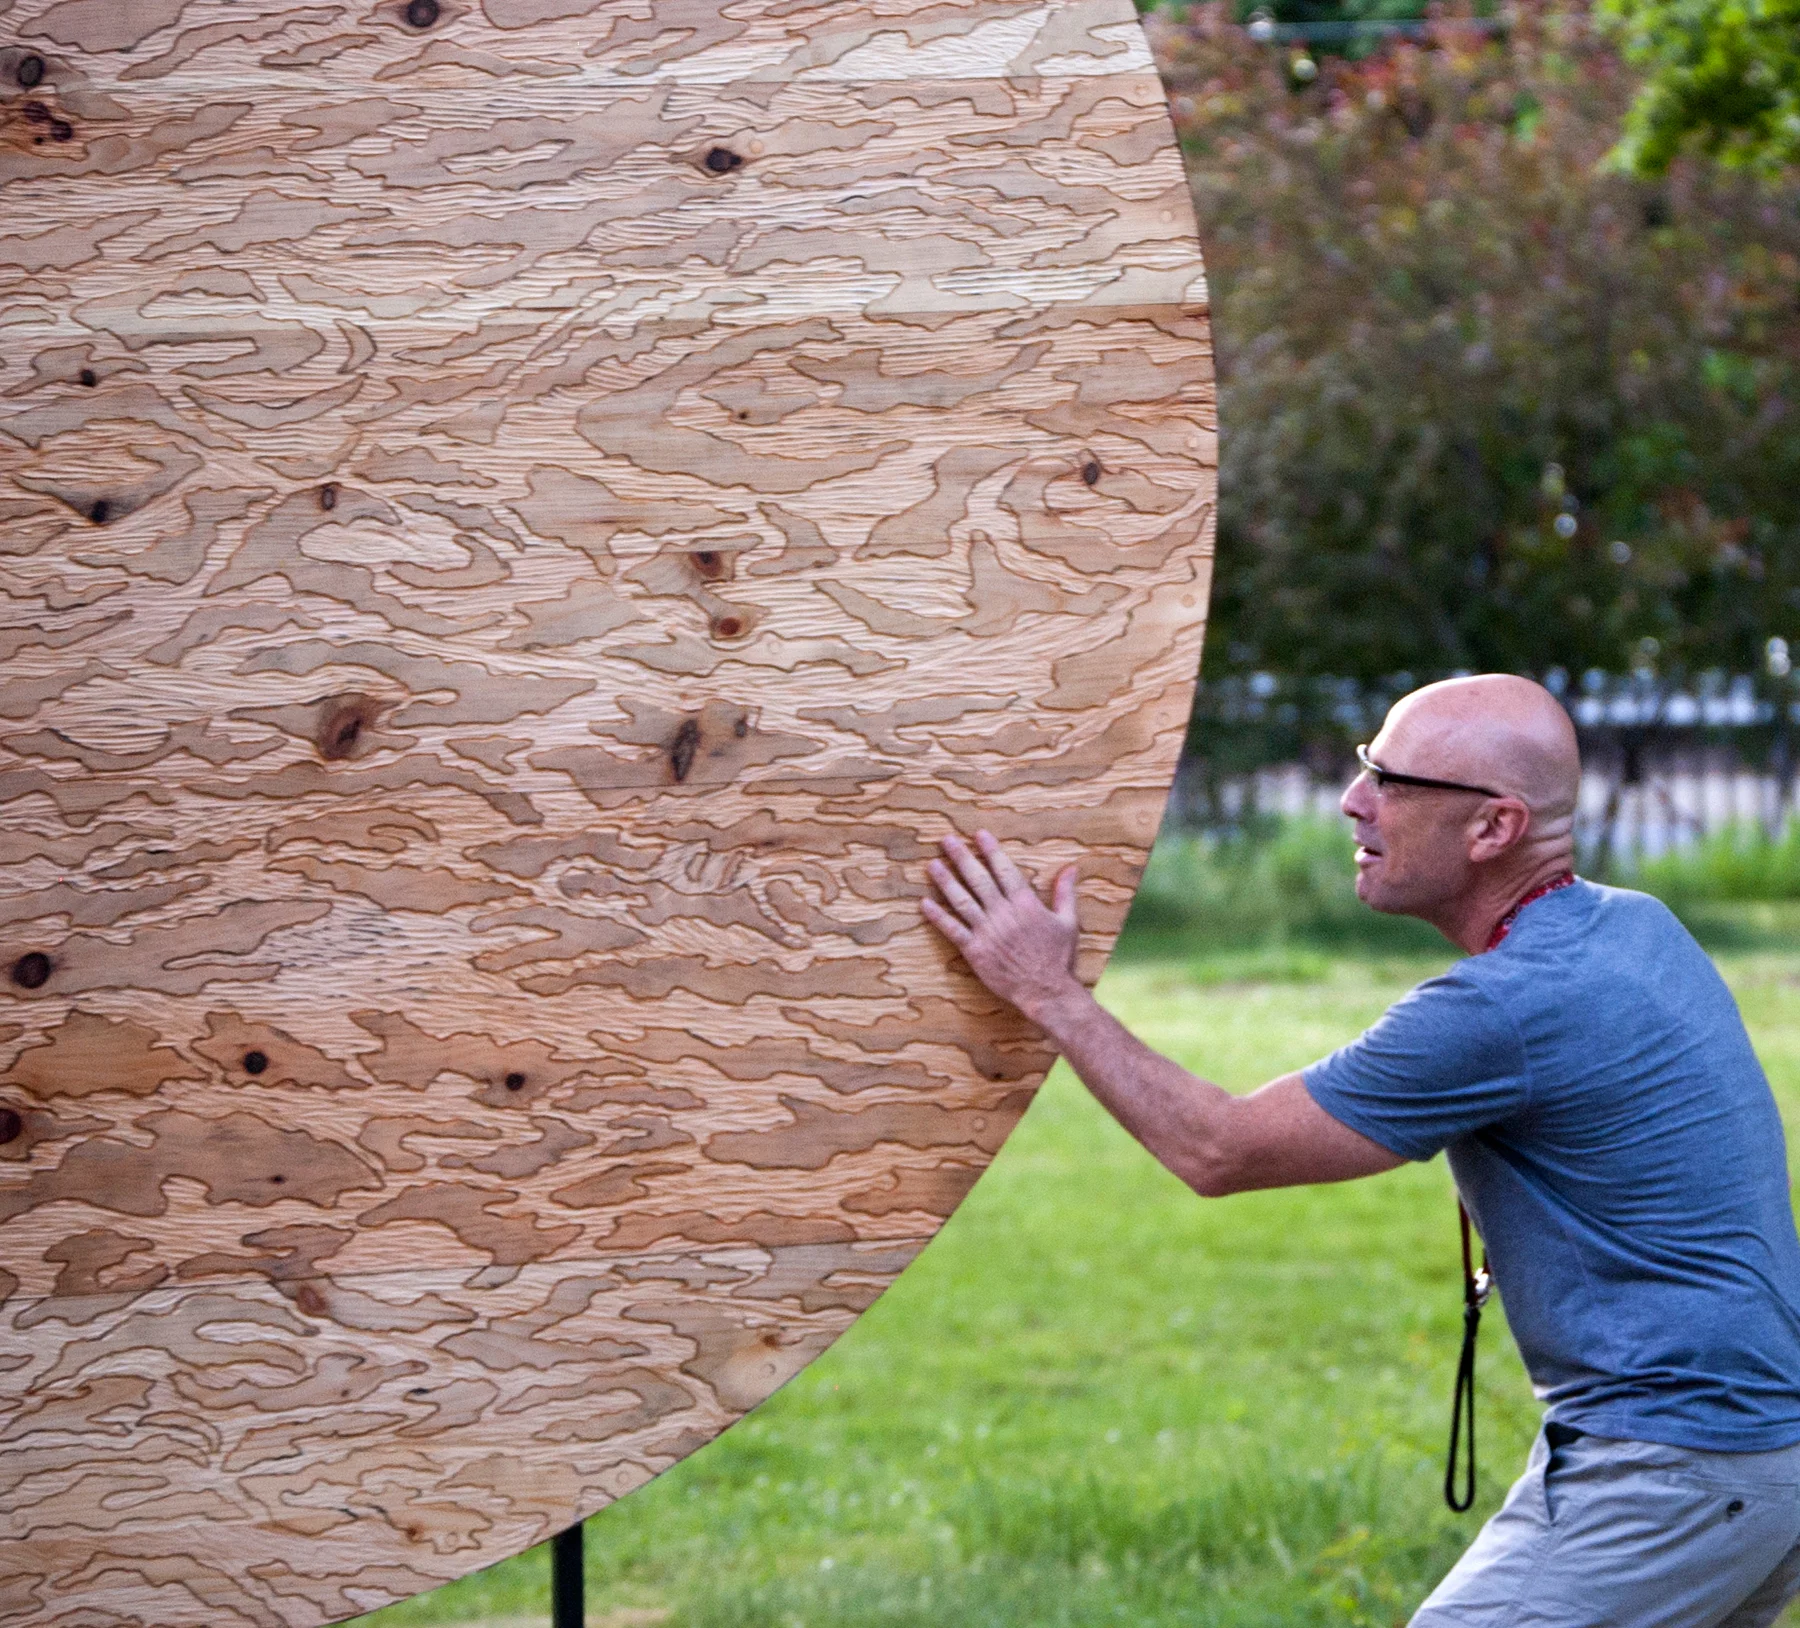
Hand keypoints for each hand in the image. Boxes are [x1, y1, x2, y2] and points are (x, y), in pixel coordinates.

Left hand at [921, 830, 1082, 1020]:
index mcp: (1025, 903)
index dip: (990, 851)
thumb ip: (1065, 893)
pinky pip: (953, 930)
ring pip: (962, 900)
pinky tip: (925, 903)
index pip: (1004, 870)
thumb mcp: (1068, 922)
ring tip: (932, 864)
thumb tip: (1071, 868)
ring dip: (946, 881)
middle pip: (979, 879)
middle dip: (962, 857)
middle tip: (947, 839)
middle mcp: (1003, 913)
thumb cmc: (1059, 958)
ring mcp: (987, 931)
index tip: (979, 834)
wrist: (1046, 990)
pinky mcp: (975, 950)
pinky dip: (938, 916)